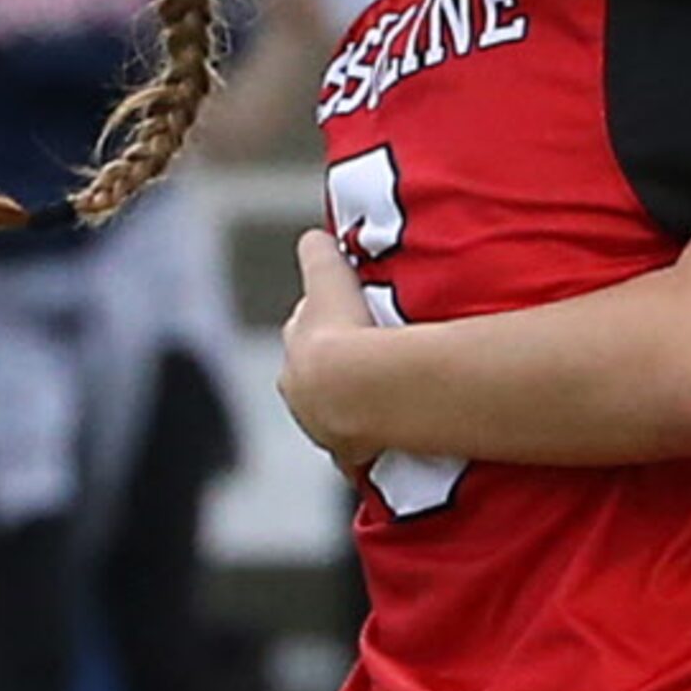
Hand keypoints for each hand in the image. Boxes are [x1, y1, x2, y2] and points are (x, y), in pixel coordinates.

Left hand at [279, 230, 377, 480]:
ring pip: (338, 410)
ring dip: (356, 403)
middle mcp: (301, 390)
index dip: (328, 319)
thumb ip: (319, 257)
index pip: (307, 328)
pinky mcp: (351, 455)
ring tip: (387, 395)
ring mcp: (324, 426)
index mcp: (296, 348)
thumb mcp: (329, 281)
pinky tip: (394, 438)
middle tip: (368, 354)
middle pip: (317, 371)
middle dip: (336, 363)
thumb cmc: (342, 334)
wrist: (357, 390)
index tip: (345, 314)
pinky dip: (374, 445)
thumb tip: (312, 235)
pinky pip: (365, 449)